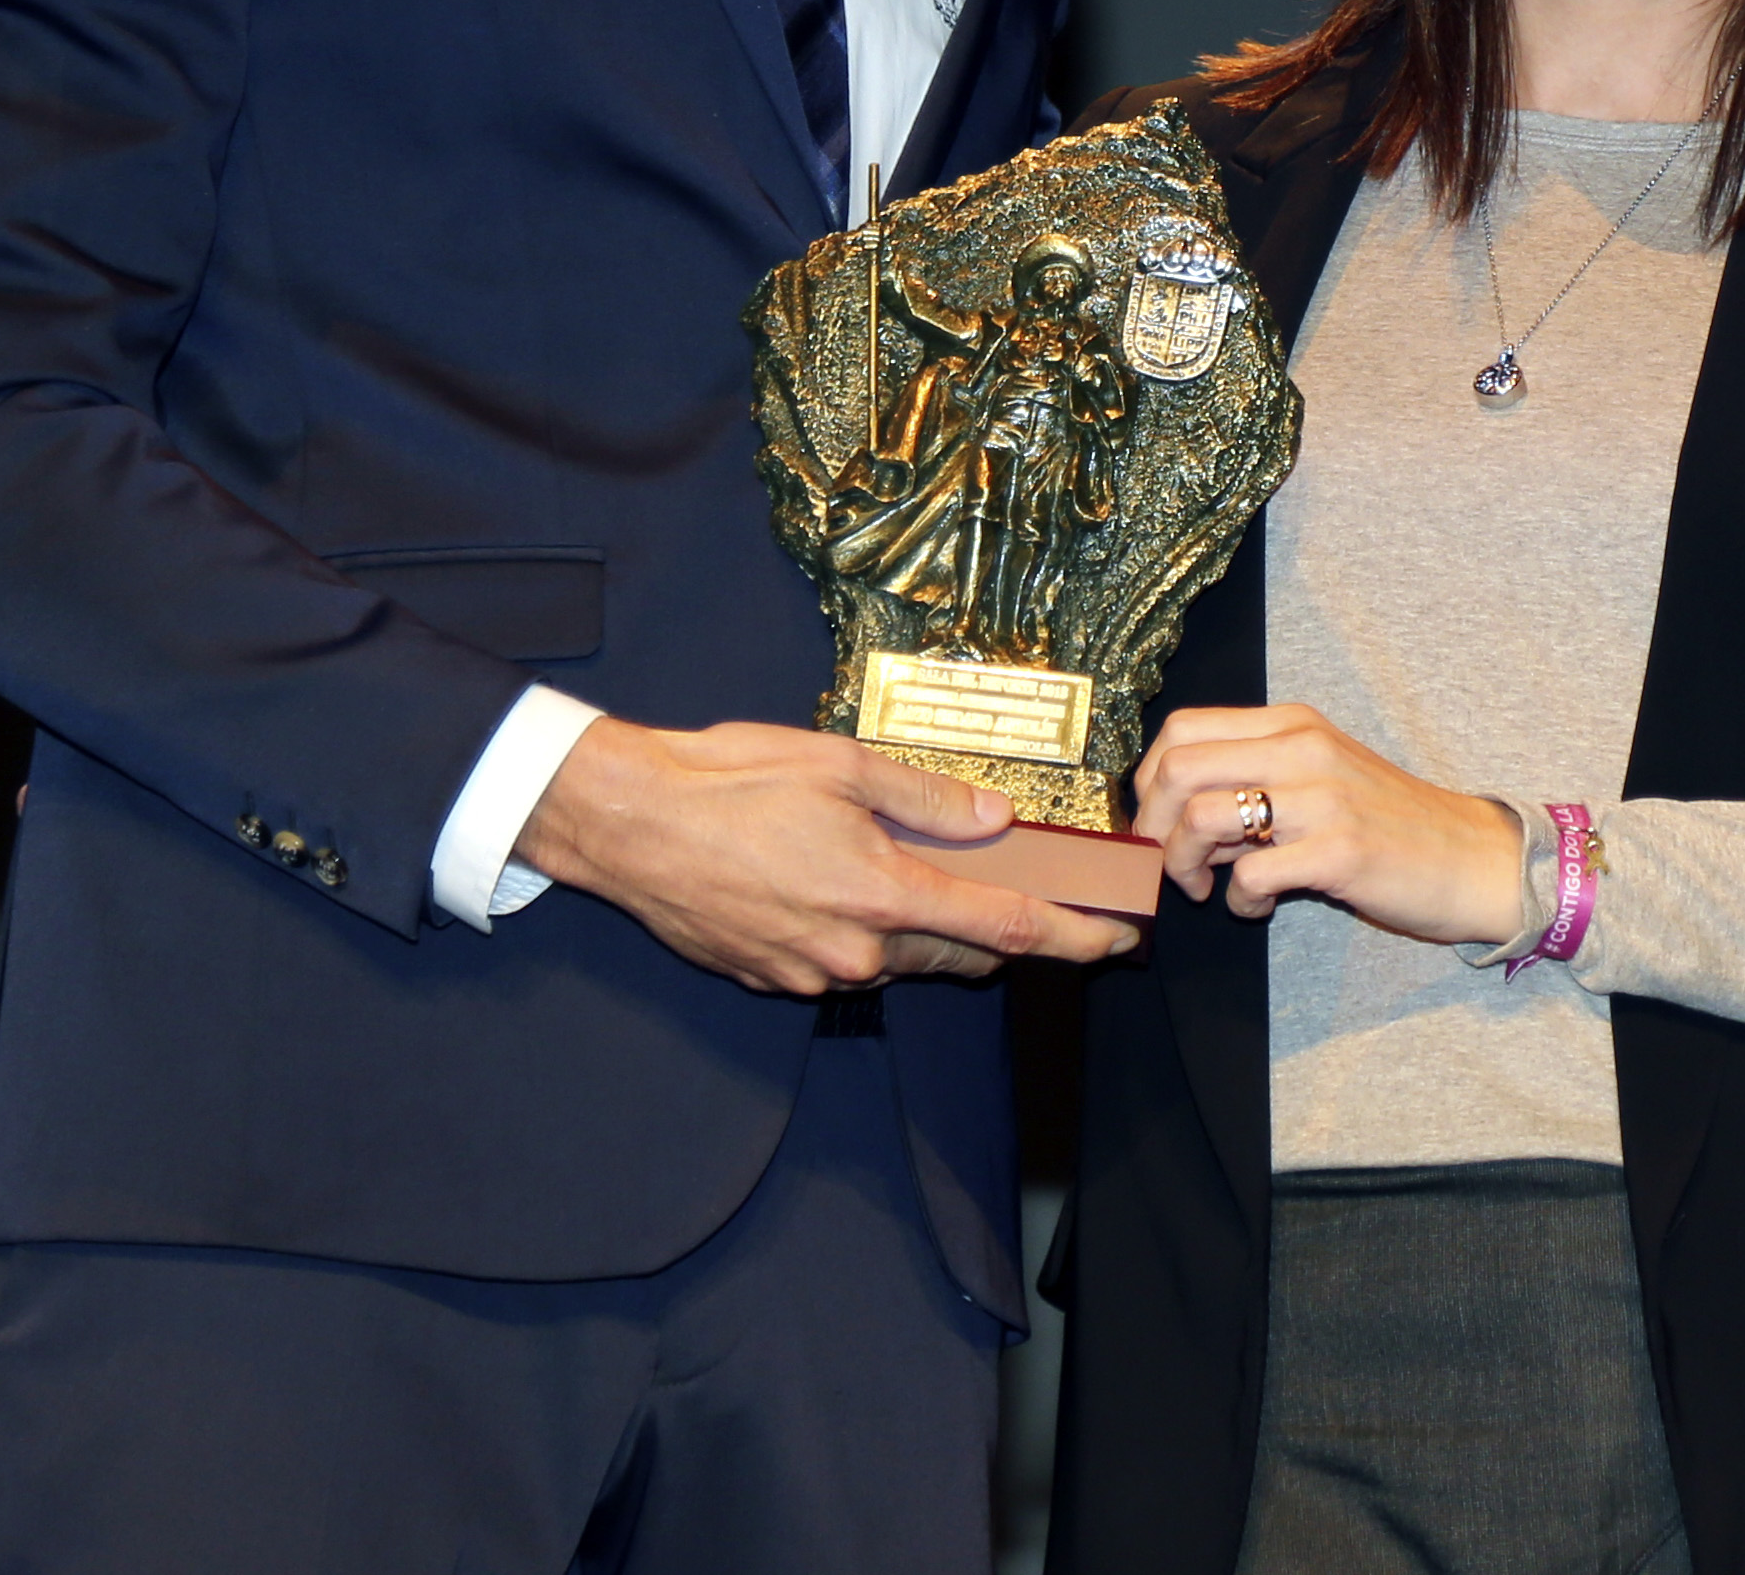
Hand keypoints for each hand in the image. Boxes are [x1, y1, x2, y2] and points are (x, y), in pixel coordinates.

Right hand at [524, 717, 1141, 993]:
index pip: (1008, 929)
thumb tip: (999, 818)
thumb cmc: (728, 783)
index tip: (1118, 939)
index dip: (1074, 938)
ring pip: (906, 959)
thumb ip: (929, 799)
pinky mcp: (774, 977)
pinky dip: (871, 931)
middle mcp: (857, 951)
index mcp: (883, 894)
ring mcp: (812, 973)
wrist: (626, 824)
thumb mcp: (842, 767)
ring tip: (942, 876)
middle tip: (1050, 900)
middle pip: (964, 953)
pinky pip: (849, 963)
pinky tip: (852, 885)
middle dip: (1012, 933)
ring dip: (935, 927)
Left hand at [1133, 704, 1525, 944]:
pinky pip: (1250, 876)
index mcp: (1293, 725)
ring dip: (1184, 866)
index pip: (1183, 728)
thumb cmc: (1391, 824)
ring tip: (1208, 890)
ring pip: (1202, 818)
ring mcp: (1322, 800)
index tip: (1157, 822)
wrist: (1475, 859)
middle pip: (1178, 768)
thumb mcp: (1322, 777)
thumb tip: (1174, 810)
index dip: (1148, 781)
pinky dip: (1238, 902)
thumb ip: (1256, 778)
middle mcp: (1303, 750)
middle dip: (1152, 826)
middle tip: (1169, 865)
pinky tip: (1259, 908)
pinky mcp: (1339, 853)